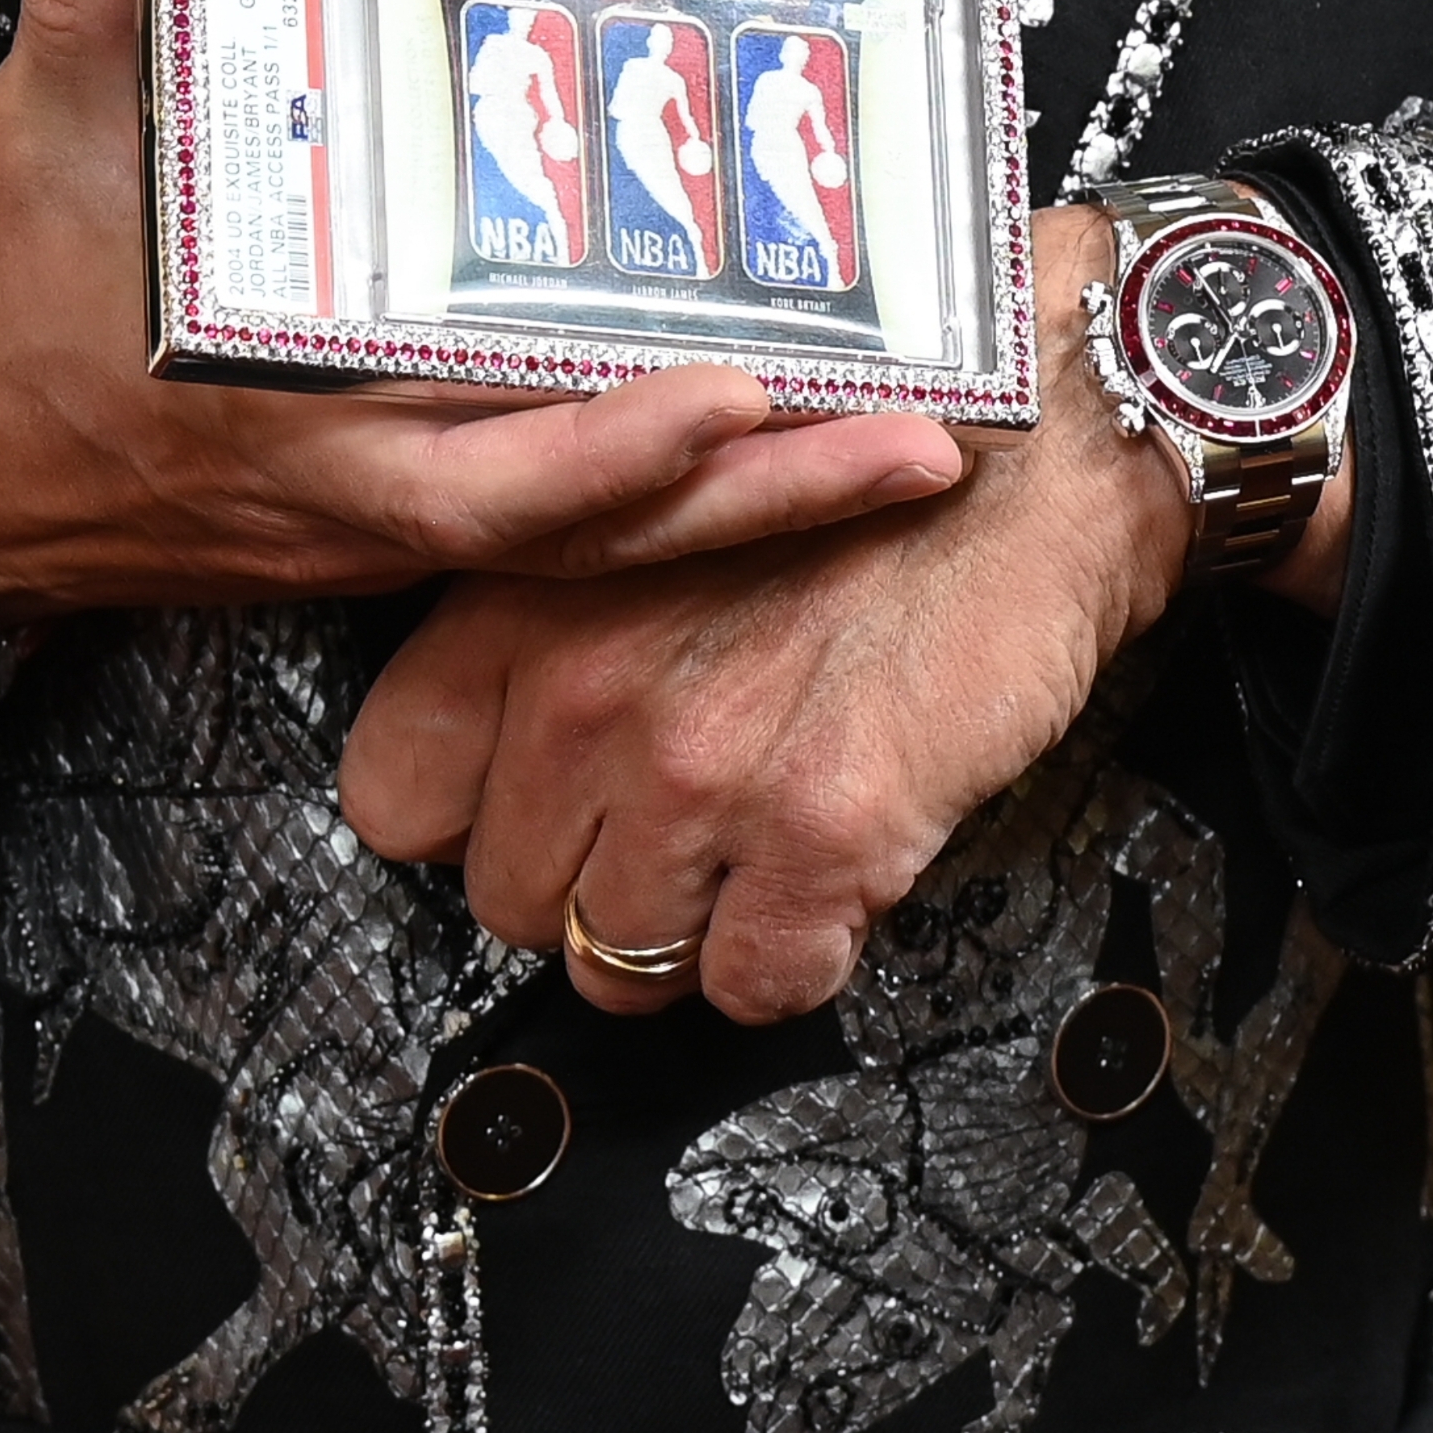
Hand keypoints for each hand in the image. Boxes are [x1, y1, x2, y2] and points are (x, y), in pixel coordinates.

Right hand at [0, 0, 966, 614]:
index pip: (480, 462)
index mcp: (286, 414)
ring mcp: (378, 523)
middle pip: (595, 523)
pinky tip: (774, 454)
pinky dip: (667, 497)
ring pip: (596, 541)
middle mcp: (359, 493)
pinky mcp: (382, 526)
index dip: (615, 438)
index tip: (739, 387)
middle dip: (765, 495)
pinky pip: (555, 529)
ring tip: (909, 454)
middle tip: (925, 443)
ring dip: (755, 508)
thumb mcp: (25, 145)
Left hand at [337, 205, 1193, 1023]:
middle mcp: (589, 694)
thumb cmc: (857, 462)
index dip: (470, 819)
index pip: (395, 799)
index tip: (533, 802)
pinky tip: (823, 879)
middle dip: (585, 884)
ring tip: (752, 847)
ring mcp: (702, 773)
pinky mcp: (823, 834)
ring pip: (620, 963)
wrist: (1038, 447)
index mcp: (524, 603)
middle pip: (511, 902)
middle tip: (670, 825)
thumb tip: (509, 748)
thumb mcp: (651, 506)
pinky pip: (753, 984)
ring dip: (685, 930)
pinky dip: (790, 956)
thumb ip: (553, 620)